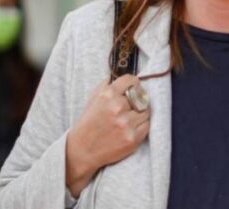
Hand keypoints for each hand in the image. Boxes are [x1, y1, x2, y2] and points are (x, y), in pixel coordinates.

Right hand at [66, 75, 150, 196]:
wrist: (82, 150)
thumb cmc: (88, 123)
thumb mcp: (93, 99)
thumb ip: (107, 85)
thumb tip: (123, 77)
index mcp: (107, 95)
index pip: (131, 80)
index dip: (133, 83)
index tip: (135, 87)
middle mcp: (117, 107)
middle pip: (141, 96)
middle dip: (137, 101)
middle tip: (130, 107)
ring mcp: (125, 124)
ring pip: (146, 111)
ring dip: (140, 114)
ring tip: (128, 119)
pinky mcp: (132, 138)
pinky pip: (147, 126)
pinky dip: (141, 126)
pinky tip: (130, 129)